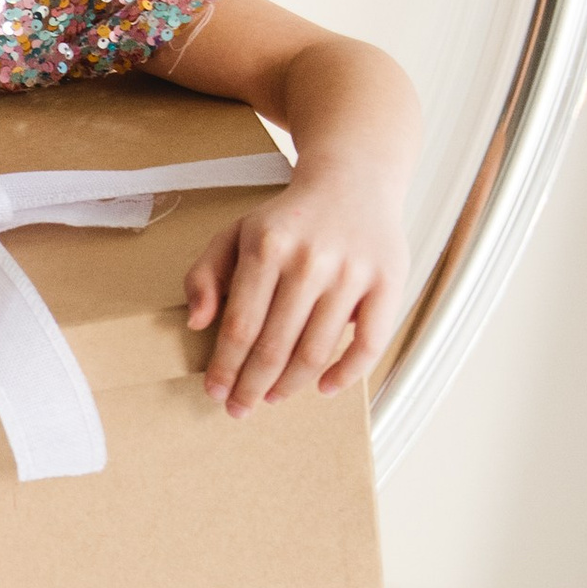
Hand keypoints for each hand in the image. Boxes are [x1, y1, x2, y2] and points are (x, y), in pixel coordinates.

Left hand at [183, 159, 405, 417]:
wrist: (353, 180)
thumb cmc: (290, 217)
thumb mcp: (236, 232)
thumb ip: (205, 274)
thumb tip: (198, 322)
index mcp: (266, 246)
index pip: (240, 325)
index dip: (225, 366)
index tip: (215, 391)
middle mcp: (309, 260)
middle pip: (275, 344)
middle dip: (252, 385)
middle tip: (241, 407)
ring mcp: (351, 272)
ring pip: (316, 349)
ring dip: (290, 384)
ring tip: (273, 396)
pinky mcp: (388, 282)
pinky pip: (369, 344)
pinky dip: (345, 374)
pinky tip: (323, 387)